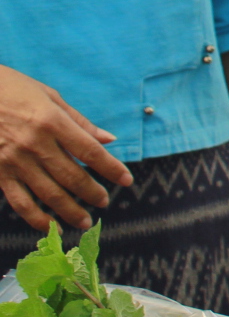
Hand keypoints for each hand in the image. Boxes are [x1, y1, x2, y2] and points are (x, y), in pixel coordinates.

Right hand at [0, 66, 132, 230]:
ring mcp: (14, 160)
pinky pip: (20, 201)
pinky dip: (36, 217)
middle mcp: (35, 143)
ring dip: (70, 211)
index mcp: (52, 121)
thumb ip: (80, 121)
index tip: (126, 180)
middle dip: (92, 193)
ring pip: (48, 192)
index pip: (90, 151)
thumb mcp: (49, 96)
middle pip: (71, 176)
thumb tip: (109, 139)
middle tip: (104, 202)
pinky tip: (51, 227)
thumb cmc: (13, 90)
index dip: (111, 168)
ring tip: (85, 221)